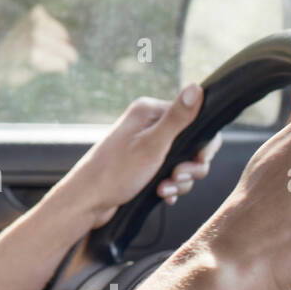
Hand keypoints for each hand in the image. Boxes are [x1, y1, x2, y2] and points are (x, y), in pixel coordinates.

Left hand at [61, 83, 222, 230]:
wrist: (87, 202)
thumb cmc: (115, 173)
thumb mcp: (152, 145)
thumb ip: (177, 118)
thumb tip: (197, 88)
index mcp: (149, 111)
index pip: (195, 120)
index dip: (203, 144)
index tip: (197, 160)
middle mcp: (147, 125)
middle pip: (191, 144)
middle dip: (190, 167)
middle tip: (177, 177)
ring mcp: (145, 146)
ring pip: (182, 162)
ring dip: (180, 181)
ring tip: (164, 189)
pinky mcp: (144, 165)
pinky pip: (170, 174)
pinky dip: (170, 186)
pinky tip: (163, 195)